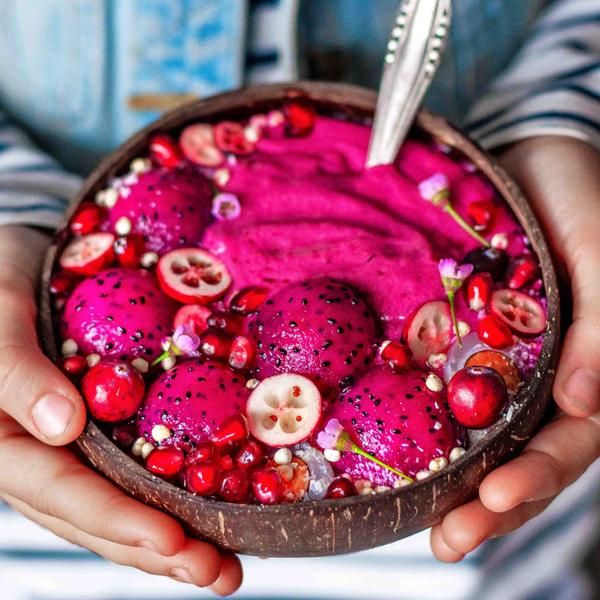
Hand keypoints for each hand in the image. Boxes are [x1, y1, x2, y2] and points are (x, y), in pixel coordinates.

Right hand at [0, 225, 241, 594]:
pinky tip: (214, 506)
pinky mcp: (105, 428)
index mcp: (7, 444)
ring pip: (122, 504)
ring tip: (225, 567)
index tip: (172, 541)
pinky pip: (137, 469)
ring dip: (172, 539)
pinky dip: (174, 493)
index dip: (117, 521)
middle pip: (100, 518)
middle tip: (219, 575)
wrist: (16, 264)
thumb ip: (15, 373)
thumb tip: (63, 428)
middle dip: (159, 552)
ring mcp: (75, 446)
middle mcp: (43, 456)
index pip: (63, 493)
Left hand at [431, 136, 599, 560]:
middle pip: (523, 459)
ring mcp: (499, 366)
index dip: (539, 476)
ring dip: (458, 488)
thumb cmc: (581, 198)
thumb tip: (588, 404)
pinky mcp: (459, 344)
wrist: (530, 160)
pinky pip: (444, 393)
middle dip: (491, 505)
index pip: (571, 441)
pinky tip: (397, 459)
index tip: (498, 495)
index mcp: (590, 367)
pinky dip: (427, 430)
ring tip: (428, 531)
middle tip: (450, 542)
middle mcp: (544, 380)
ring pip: (483, 441)